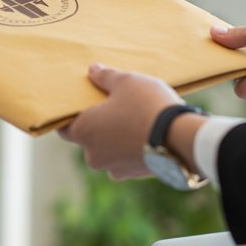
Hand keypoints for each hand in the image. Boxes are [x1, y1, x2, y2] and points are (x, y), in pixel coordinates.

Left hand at [60, 64, 182, 179]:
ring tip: (135, 119)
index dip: (71, 115)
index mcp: (84, 131)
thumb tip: (93, 70)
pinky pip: (126, 158)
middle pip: (88, 137)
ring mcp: (113, 168)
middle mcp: (93, 155)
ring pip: (108, 149)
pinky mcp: (134, 174)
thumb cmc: (147, 106)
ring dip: (116, 138)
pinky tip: (146, 133)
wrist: (182, 139)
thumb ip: (105, 77)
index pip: (64, 127)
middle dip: (99, 124)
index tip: (81, 105)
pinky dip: (132, 148)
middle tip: (113, 107)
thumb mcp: (126, 82)